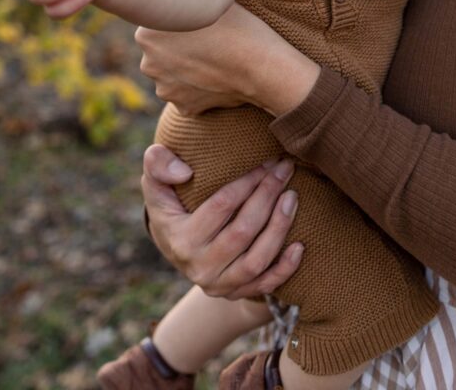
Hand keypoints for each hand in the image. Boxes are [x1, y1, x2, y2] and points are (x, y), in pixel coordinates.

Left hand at [137, 3, 319, 116]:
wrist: (262, 65)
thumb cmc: (238, 26)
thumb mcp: (206, 2)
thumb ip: (182, 2)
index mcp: (146, 33)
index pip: (156, 27)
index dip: (178, 24)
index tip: (196, 25)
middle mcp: (148, 63)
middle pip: (160, 53)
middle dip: (178, 50)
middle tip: (208, 43)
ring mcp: (164, 88)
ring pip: (172, 75)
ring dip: (187, 70)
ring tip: (215, 61)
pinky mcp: (182, 107)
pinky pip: (187, 95)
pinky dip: (198, 90)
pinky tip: (217, 78)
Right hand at [142, 144, 303, 297]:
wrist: (176, 246)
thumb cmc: (171, 204)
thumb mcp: (155, 183)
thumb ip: (157, 164)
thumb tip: (185, 171)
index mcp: (180, 238)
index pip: (221, 206)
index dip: (247, 181)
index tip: (267, 160)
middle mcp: (199, 267)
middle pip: (243, 231)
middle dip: (268, 195)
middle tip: (285, 168)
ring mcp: (219, 285)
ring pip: (257, 260)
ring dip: (280, 227)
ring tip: (293, 196)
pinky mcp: (236, 294)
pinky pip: (265, 285)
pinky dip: (285, 268)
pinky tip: (300, 245)